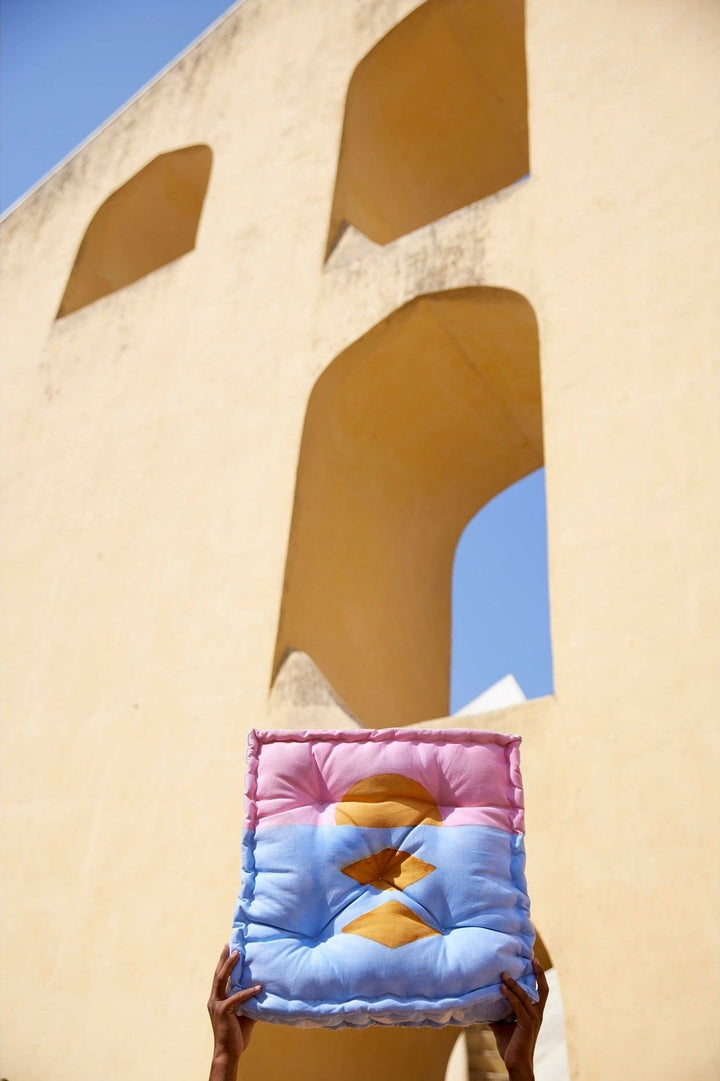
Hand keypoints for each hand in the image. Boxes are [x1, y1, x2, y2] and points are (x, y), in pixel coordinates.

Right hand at [207, 944, 261, 1079]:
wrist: (228, 1052)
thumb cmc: (236, 1035)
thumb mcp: (245, 1015)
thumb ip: (250, 1002)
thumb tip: (263, 992)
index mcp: (217, 999)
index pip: (220, 977)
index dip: (224, 963)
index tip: (228, 948)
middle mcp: (214, 999)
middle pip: (218, 974)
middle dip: (224, 958)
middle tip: (230, 944)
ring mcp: (217, 1005)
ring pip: (221, 980)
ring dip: (229, 966)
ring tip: (238, 954)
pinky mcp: (223, 1012)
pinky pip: (236, 998)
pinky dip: (247, 992)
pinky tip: (258, 988)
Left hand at [489, 957, 548, 1080]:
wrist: (515, 1064)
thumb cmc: (510, 1046)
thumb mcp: (502, 1026)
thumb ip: (497, 1013)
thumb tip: (483, 1003)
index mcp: (535, 1013)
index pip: (540, 991)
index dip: (539, 976)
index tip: (534, 960)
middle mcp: (537, 1014)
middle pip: (542, 989)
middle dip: (537, 973)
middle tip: (531, 958)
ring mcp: (533, 1019)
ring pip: (525, 996)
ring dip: (514, 984)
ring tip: (504, 974)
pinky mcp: (526, 1024)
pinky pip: (518, 1006)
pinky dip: (510, 996)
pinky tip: (502, 988)